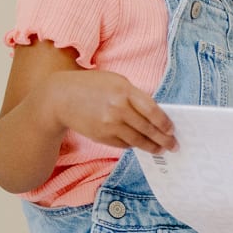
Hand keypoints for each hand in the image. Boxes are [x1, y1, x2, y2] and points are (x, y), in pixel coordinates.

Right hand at [45, 69, 176, 153]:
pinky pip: (124, 144)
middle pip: (148, 129)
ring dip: (151, 147)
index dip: (165, 123)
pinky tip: (140, 144)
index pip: (152, 111)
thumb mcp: (115, 82)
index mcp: (124, 91)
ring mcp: (109, 125)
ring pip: (137, 140)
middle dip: (163, 139)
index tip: (172, 129)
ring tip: (161, 150)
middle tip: (173, 146)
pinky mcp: (102, 137)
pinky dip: (133, 144)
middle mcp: (117, 109)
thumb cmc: (91, 86)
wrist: (60, 98)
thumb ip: (135, 96)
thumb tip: (156, 114)